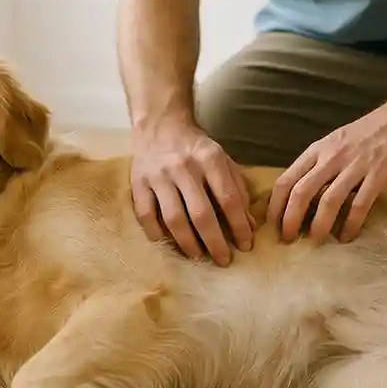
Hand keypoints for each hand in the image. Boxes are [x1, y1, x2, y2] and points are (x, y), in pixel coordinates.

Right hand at [130, 120, 255, 265]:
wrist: (160, 126)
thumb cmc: (197, 149)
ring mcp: (158, 176)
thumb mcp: (223, 162)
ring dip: (188, 243)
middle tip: (223, 260)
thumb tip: (248, 226)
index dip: (239, 226)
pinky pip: (146, 215)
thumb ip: (237, 190)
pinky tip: (169, 245)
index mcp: (210, 159)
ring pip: (174, 219)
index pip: (228, 199)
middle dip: (215, 242)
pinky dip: (157, 234)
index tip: (245, 246)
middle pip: (201, 214)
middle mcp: (184, 167)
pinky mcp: (138, 183)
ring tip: (199, 257)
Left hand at [268, 92, 386, 243]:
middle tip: (287, 238)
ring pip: (328, 201)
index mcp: (318, 150)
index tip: (272, 224)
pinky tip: (346, 236)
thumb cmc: (370, 132)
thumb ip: (320, 164)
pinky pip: (359, 205)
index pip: (286, 180)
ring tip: (315, 241)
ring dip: (318, 226)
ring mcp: (355, 166)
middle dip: (290, 220)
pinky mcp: (378, 175)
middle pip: (301, 193)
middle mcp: (332, 158)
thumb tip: (303, 194)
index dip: (275, 205)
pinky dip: (350, 224)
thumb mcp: (336, 142)